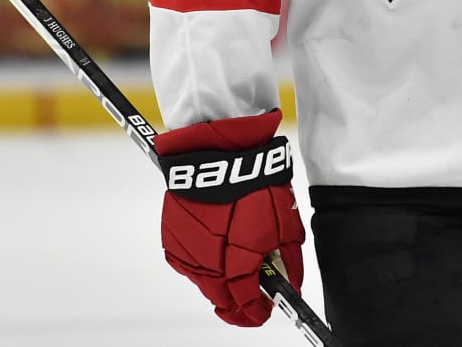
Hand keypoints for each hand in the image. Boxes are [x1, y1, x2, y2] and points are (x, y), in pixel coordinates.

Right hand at [157, 109, 304, 326]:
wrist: (218, 150)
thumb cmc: (255, 182)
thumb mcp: (285, 223)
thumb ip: (288, 261)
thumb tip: (290, 285)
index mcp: (237, 264)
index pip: (245, 306)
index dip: (258, 312)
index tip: (266, 310)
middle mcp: (207, 264)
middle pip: (222, 300)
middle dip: (239, 301)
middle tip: (253, 294)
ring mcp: (186, 253)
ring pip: (204, 283)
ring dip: (221, 280)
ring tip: (236, 260)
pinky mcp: (171, 239)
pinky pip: (190, 262)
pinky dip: (204, 261)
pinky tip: (217, 244)